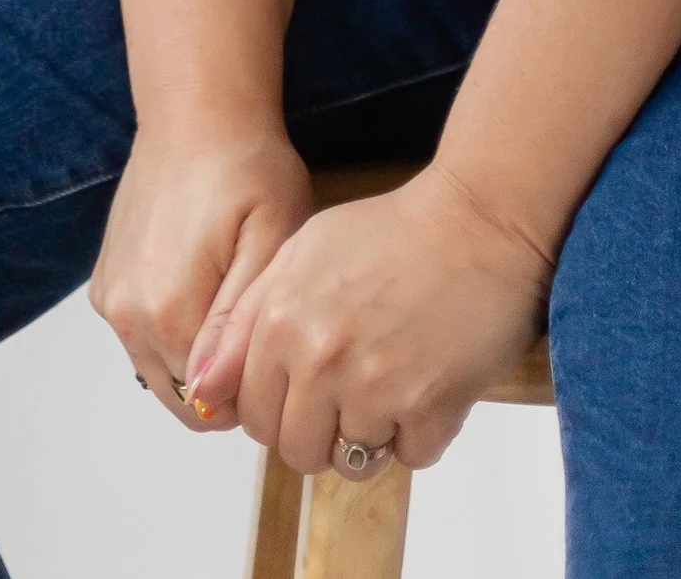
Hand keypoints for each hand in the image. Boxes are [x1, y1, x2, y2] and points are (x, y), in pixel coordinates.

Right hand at [90, 122, 313, 429]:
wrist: (197, 114)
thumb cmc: (247, 169)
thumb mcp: (270, 241)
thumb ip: (238, 324)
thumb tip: (207, 394)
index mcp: (168, 312)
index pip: (207, 406)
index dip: (247, 390)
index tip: (271, 348)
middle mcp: (127, 315)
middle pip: (177, 394)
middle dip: (219, 379)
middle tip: (255, 322)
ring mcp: (110, 299)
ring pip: (157, 368)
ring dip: (192, 353)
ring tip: (229, 296)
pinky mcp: (104, 282)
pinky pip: (138, 335)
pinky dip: (167, 327)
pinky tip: (199, 280)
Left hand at [184, 159, 552, 473]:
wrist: (478, 219)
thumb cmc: (391, 232)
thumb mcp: (300, 254)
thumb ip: (243, 321)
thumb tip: (202, 390)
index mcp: (282, 323)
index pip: (253, 414)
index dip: (278, 406)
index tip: (306, 387)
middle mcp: (321, 361)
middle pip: (296, 450)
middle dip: (319, 429)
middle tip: (352, 388)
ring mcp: (376, 388)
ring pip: (349, 462)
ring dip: (368, 434)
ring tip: (389, 384)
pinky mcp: (430, 408)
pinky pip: (409, 457)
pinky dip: (419, 432)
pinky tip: (427, 383)